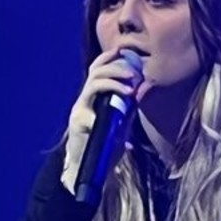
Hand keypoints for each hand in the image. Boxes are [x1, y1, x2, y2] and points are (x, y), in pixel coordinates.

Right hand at [61, 49, 153, 194]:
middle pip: (96, 72)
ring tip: (129, 90)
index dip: (109, 57)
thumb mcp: (121, 124)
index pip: (98, 69)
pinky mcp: (78, 124)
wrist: (87, 170)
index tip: (125, 50)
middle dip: (116, 68)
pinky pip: (91, 114)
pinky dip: (105, 113)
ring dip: (112, 83)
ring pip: (92, 85)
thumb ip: (129, 109)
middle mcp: (85, 100)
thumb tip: (142, 91)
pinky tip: (117, 118)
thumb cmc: (104, 148)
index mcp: (94, 97)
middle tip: (133, 74)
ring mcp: (80, 110)